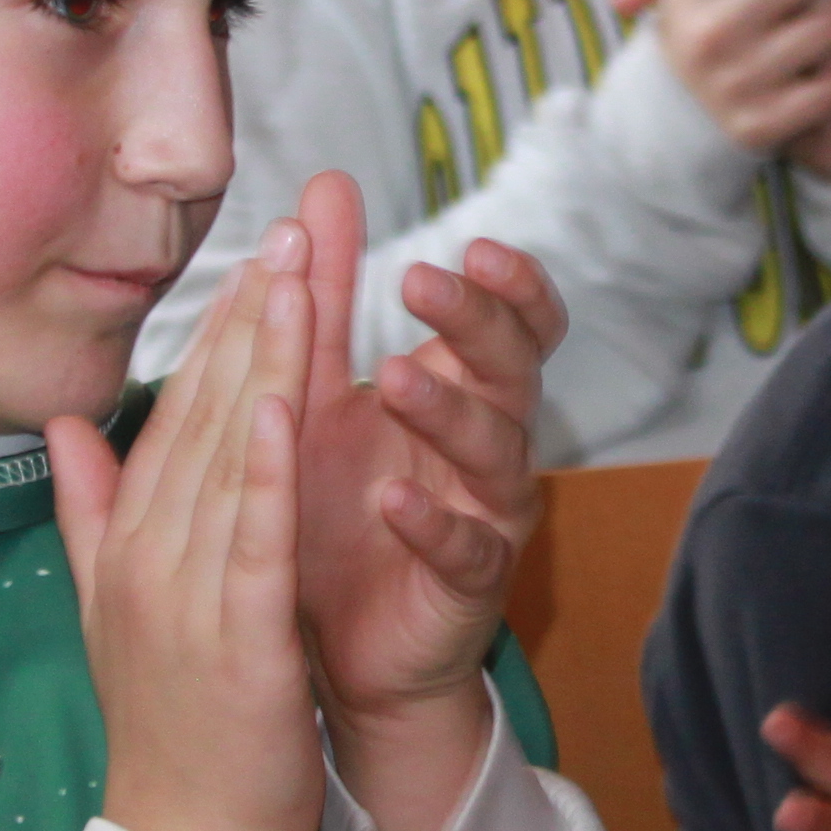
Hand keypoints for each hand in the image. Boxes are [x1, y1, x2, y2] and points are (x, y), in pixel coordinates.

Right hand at [52, 216, 320, 830]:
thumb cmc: (164, 730)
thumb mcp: (110, 610)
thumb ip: (88, 512)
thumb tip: (63, 425)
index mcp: (132, 543)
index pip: (179, 416)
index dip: (220, 332)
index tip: (256, 255)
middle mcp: (151, 556)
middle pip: (206, 418)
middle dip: (249, 321)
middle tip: (286, 230)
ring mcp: (189, 595)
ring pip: (231, 459)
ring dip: (264, 366)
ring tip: (295, 279)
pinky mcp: (236, 639)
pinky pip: (253, 539)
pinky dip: (267, 469)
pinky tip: (285, 402)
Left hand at [283, 172, 561, 830]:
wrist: (329, 645)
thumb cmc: (331, 510)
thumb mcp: (314, 392)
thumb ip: (325, 298)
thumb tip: (324, 185)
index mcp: (460, 393)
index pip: (515, 324)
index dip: (510, 288)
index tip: (476, 247)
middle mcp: (488, 447)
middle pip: (516, 369)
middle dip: (479, 322)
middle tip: (425, 281)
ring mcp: (486, 516)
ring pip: (498, 452)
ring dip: (448, 411)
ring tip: (394, 378)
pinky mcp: (469, 586)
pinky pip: (466, 549)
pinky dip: (432, 521)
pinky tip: (392, 498)